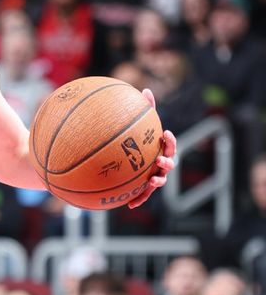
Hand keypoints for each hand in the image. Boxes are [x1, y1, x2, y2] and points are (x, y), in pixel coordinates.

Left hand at [128, 88, 176, 208]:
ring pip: (159, 181)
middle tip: (161, 160)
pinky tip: (130, 205)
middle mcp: (159, 163)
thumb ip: (144, 109)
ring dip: (158, 181)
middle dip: (167, 162)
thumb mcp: (139, 125)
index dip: (169, 140)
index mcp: (159, 148)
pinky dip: (138, 200)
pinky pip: (142, 195)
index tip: (165, 133)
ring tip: (153, 180)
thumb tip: (145, 90)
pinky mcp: (143, 188)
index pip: (169, 144)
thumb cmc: (135, 140)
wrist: (125, 161)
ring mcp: (153, 176)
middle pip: (169, 163)